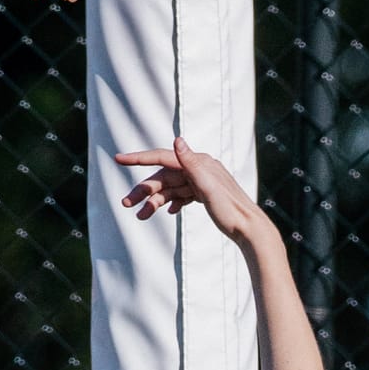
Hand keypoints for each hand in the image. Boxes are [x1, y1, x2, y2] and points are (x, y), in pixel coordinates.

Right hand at [116, 139, 264, 242]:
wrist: (250, 230)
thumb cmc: (230, 209)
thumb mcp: (209, 186)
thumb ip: (191, 163)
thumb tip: (177, 139)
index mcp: (198, 163)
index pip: (163, 157)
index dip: (139, 158)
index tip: (118, 158)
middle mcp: (199, 169)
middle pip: (163, 177)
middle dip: (144, 190)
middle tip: (126, 204)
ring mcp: (201, 183)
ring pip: (170, 189)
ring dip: (154, 202)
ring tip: (140, 216)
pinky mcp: (205, 196)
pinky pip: (182, 196)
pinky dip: (172, 203)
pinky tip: (167, 212)